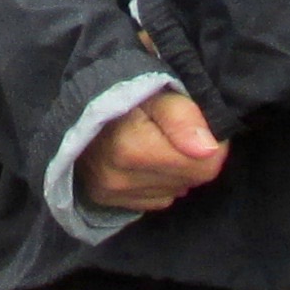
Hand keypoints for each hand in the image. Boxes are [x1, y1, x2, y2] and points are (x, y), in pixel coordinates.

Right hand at [80, 88, 229, 217]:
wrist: (77, 100)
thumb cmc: (122, 89)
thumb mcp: (157, 91)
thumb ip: (183, 117)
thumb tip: (208, 149)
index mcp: (132, 149)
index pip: (205, 166)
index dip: (213, 145)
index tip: (201, 126)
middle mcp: (119, 179)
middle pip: (190, 180)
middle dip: (192, 157)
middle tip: (176, 131)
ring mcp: (111, 192)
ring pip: (175, 191)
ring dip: (176, 170)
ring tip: (158, 142)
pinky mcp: (106, 199)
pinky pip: (156, 200)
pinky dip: (159, 182)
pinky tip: (147, 159)